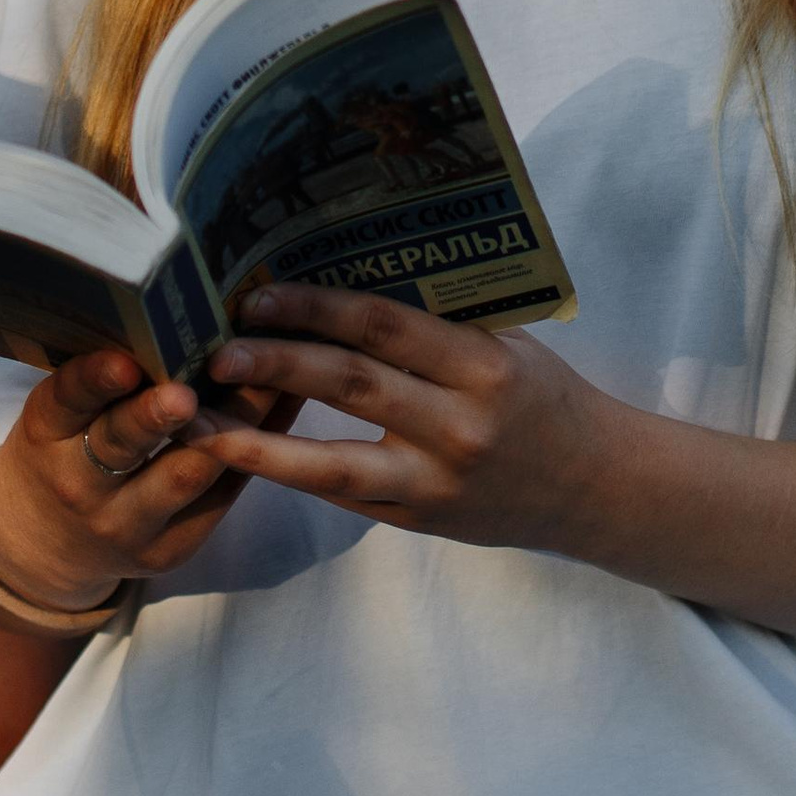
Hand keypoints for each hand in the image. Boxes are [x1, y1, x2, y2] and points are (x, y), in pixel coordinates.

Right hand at [0, 347, 280, 612]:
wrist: (50, 544)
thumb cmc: (65, 449)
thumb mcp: (60, 413)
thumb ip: (99, 373)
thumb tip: (170, 301)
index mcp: (47, 433)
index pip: (68, 399)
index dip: (96, 380)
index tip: (125, 362)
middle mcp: (82, 484)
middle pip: (123, 445)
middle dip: (158, 416)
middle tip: (189, 389)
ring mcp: (129, 523)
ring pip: (187, 473)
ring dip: (234, 420)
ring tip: (270, 375)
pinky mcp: (172, 548)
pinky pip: (222, 495)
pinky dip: (258, 446)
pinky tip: (287, 403)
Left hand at [203, 285, 604, 549]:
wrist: (595, 488)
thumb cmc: (543, 395)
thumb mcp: (506, 343)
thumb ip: (438, 320)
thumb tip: (342, 272)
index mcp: (482, 364)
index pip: (384, 326)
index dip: (316, 306)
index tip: (259, 293)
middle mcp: (458, 426)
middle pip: (351, 385)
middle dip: (277, 362)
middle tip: (217, 347)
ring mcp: (436, 483)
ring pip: (333, 463)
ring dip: (260, 440)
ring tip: (200, 422)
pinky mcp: (420, 523)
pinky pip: (345, 497)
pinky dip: (290, 473)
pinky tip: (243, 455)